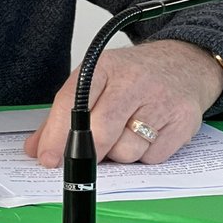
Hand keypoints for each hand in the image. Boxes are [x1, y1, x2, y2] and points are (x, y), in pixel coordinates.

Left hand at [23, 40, 222, 166]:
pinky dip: (143, 155)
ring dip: (118, 154)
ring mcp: (161, 102)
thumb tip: (37, 148)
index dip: (57, 135)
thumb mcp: (95, 82)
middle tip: (85, 154)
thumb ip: (62, 115)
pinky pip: (151, 158)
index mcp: (103, 67)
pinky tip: (145, 135)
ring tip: (123, 133)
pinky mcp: (183, 123)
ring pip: (125, 151)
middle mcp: (133, 82)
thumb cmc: (133, 75)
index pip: (72, 103)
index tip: (48, 158)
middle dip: (88, 152)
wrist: (185, 64)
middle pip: (100, 132)